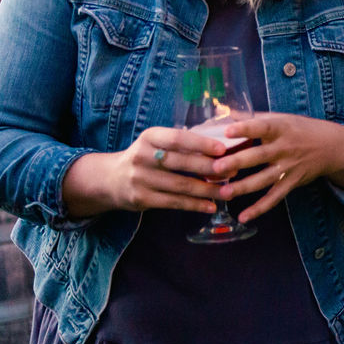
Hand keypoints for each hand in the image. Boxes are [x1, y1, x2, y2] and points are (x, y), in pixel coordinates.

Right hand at [63, 126, 228, 217]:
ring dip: (207, 189)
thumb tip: (222, 147)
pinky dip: (195, 205)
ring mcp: (141, 179)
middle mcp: (143, 157)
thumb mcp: (156, 143)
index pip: (178, 138)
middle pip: (182, 163)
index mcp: (150, 137)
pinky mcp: (141, 199)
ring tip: (228, 191)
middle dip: (210, 167)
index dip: (201, 143)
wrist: (111, 179)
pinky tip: (211, 206)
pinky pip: (174, 202)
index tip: (223, 149)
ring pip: (181, 185)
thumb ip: (182, 144)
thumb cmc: (146, 157)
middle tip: (233, 170)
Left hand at [213, 113, 343, 223]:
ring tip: (223, 193)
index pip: (262, 126)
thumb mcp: (282, 118)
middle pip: (259, 155)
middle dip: (237, 162)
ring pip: (264, 179)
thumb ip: (254, 117)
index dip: (245, 128)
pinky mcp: (292, 182)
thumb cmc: (301, 129)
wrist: (332, 147)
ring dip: (244, 187)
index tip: (227, 131)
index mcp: (281, 128)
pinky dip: (260, 208)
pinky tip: (243, 217)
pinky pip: (275, 197)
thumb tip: (224, 111)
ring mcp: (289, 167)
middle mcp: (285, 147)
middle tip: (216, 168)